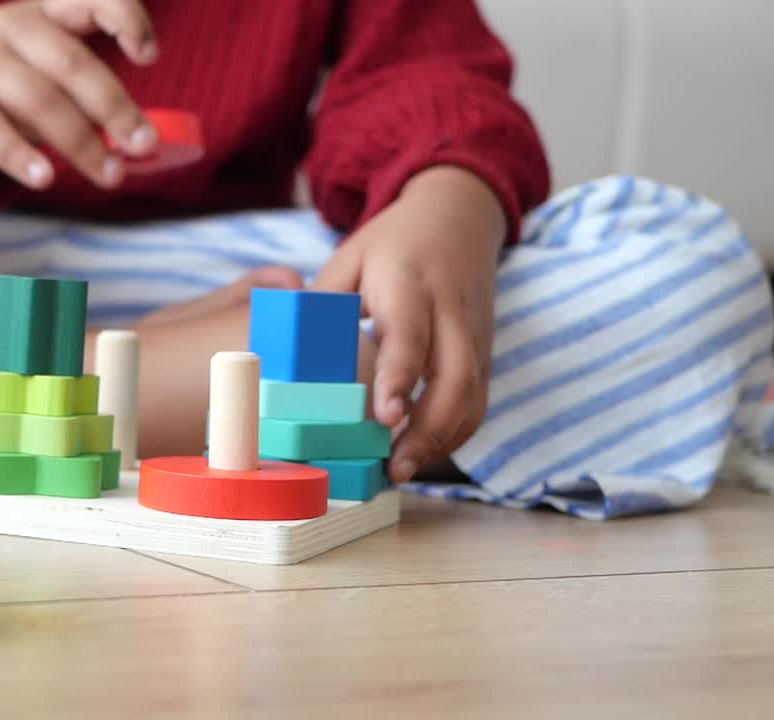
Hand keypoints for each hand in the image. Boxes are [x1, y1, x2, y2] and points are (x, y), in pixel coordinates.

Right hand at [0, 0, 158, 189]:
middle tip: (143, 144)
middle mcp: (11, 25)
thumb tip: (139, 140)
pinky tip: (45, 178)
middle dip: (113, 107)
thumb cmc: (12, 80)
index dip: (124, 19)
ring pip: (37, 100)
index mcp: (47, 11)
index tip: (149, 56)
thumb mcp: (49, 68)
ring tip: (110, 175)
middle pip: (69, 63)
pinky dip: (20, 156)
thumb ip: (91, 95)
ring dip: (79, 142)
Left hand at [313, 166, 506, 483]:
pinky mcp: (485, 351)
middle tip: (394, 469)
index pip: (410, 336)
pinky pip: (478, 399)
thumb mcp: (351, 257)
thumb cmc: (394, 241)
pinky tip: (421, 452)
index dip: (399, 378)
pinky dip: (454, 432)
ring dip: (442, 440)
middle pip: (455, 378)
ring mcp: (475, 333)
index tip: (385, 417)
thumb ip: (324, 303)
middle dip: (428, 430)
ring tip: (402, 471)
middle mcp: (450, 311)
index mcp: (410, 282)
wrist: (459, 215)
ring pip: (473, 396)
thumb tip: (287, 355)